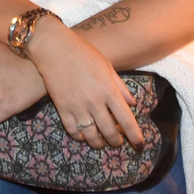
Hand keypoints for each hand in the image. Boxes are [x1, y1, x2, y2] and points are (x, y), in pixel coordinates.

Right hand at [25, 18, 143, 150]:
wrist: (54, 48)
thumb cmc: (84, 53)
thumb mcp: (107, 66)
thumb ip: (120, 87)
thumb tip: (133, 104)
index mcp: (108, 90)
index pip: (126, 120)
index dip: (134, 136)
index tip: (139, 145)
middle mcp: (94, 102)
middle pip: (109, 131)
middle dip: (116, 142)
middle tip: (119, 144)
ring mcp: (77, 107)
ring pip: (90, 136)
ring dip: (98, 144)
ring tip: (102, 144)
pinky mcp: (62, 108)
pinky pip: (72, 130)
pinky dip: (79, 137)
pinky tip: (83, 136)